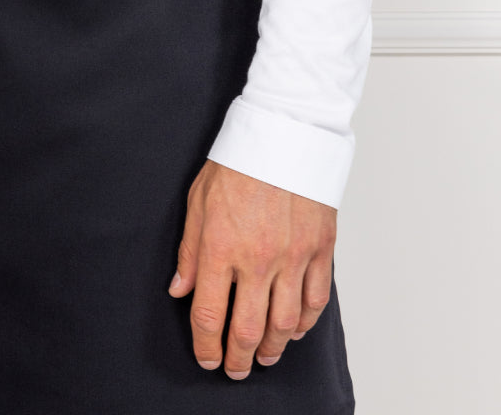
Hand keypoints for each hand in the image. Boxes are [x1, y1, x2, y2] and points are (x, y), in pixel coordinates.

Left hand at [168, 159, 336, 379]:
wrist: (286, 131)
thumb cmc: (238, 160)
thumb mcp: (198, 199)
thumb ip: (190, 251)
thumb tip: (180, 290)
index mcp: (221, 247)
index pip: (210, 315)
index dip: (206, 346)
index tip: (206, 358)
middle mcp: (258, 259)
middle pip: (248, 330)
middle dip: (238, 358)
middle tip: (234, 369)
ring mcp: (293, 257)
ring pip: (285, 324)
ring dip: (273, 349)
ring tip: (264, 358)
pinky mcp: (320, 249)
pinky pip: (315, 301)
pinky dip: (305, 324)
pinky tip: (295, 330)